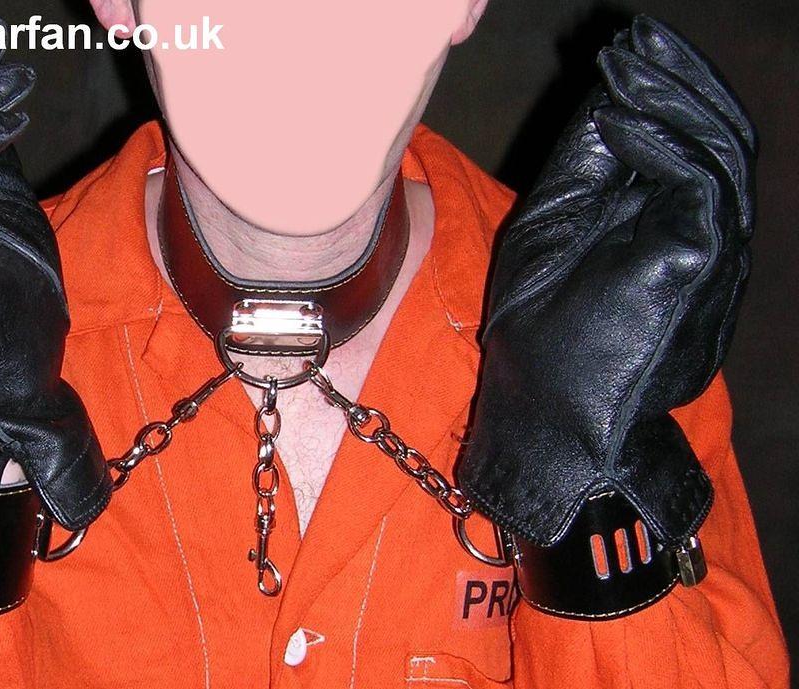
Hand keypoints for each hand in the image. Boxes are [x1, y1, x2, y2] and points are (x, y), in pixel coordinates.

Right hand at [458, 16, 754, 547]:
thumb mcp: (545, 251)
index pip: (692, 146)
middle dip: (678, 84)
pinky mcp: (709, 274)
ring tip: (646, 60)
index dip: (657, 93)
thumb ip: (584, 174)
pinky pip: (707, 197)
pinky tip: (646, 124)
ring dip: (687, 107)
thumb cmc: (545, 353)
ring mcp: (721, 265)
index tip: (616, 61)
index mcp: (681, 247)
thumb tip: (614, 113)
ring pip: (724, 165)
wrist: (564, 429)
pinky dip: (680, 151)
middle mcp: (717, 252)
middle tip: (634, 41)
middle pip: (721, 142)